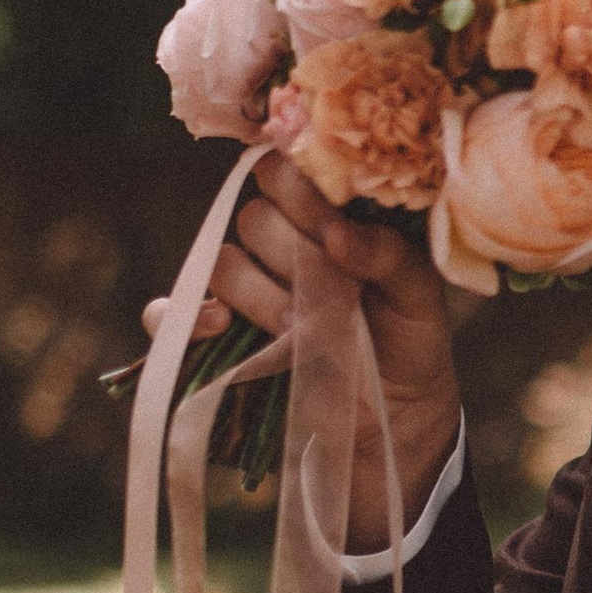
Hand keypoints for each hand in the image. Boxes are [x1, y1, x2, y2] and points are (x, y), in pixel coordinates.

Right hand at [142, 150, 458, 541]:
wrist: (395, 419)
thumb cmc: (409, 340)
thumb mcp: (419, 295)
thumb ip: (389, 254)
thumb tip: (335, 233)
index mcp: (322, 219)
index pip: (285, 173)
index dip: (299, 190)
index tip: (329, 227)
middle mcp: (278, 248)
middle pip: (255, 219)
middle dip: (291, 253)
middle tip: (331, 292)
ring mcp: (244, 293)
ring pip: (224, 265)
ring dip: (261, 296)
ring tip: (303, 331)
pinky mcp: (217, 340)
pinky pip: (172, 317)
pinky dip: (184, 319)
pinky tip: (220, 327)